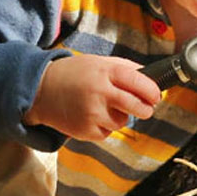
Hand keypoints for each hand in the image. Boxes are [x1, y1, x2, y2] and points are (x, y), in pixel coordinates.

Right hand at [24, 55, 159, 140]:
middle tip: (145, 108)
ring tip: (103, 106)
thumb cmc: (73, 74)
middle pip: (137, 106)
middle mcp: (99, 93)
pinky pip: (108, 132)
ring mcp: (92, 113)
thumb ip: (124, 68)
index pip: (139, 83)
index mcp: (105, 72)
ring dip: (120, 116)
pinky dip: (105, 126)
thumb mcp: (98, 62)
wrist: (40, 90)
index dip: (152, 91)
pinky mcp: (85, 130)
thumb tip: (151, 75)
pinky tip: (92, 115)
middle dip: (146, 109)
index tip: (156, 95)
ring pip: (123, 122)